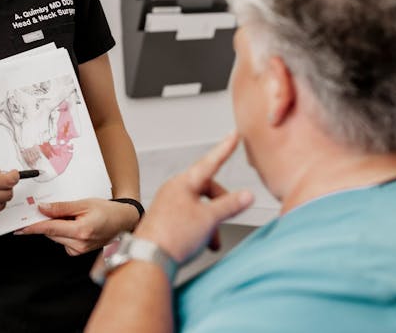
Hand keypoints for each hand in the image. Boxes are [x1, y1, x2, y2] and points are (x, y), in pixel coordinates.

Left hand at [15, 198, 139, 254]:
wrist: (123, 221)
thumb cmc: (107, 211)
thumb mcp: (84, 203)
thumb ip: (61, 208)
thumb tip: (42, 209)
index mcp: (81, 231)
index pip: (50, 228)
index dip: (33, 227)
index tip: (19, 228)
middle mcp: (80, 244)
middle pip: (51, 233)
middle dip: (48, 221)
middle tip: (52, 210)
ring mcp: (80, 250)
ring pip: (56, 237)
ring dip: (57, 227)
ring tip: (73, 217)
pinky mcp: (79, 252)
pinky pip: (63, 242)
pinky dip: (64, 233)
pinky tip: (76, 226)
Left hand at [135, 134, 253, 263]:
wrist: (148, 260)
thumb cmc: (173, 237)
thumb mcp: (209, 218)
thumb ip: (230, 204)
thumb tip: (247, 194)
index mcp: (184, 183)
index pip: (210, 162)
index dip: (225, 149)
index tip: (233, 135)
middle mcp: (174, 190)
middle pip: (206, 189)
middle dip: (220, 205)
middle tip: (227, 219)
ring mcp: (167, 205)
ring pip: (199, 206)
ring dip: (210, 222)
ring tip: (212, 240)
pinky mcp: (164, 220)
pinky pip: (188, 217)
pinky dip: (200, 228)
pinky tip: (201, 243)